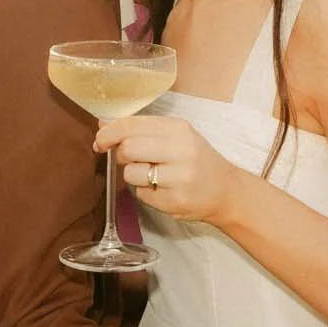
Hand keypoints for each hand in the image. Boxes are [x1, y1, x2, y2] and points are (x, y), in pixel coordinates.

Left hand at [100, 115, 237, 224]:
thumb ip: (141, 129)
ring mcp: (179, 178)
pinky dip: (145, 192)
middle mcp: (181, 151)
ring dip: (133, 176)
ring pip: (131, 174)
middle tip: (131, 159)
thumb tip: (103, 125)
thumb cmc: (196, 159)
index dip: (109, 132)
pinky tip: (162, 189)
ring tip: (152, 175)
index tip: (101, 140)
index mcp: (179, 129)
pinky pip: (141, 194)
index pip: (132, 125)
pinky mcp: (174, 202)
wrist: (226, 191)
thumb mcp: (176, 136)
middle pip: (128, 148)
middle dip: (121, 155)